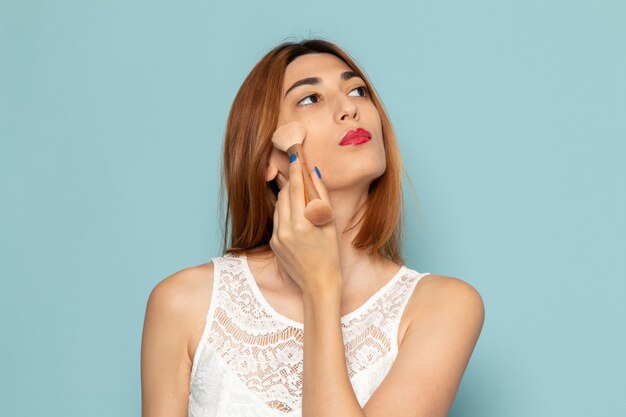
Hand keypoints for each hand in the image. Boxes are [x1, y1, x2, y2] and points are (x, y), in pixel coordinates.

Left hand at [269, 153, 341, 295]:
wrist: (318, 283)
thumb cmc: (330, 255)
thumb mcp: (330, 224)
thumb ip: (321, 198)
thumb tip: (313, 174)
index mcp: (302, 224)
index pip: (296, 189)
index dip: (296, 171)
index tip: (296, 157)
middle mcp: (285, 229)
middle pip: (285, 195)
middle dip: (292, 181)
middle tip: (298, 169)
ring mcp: (277, 237)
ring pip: (279, 206)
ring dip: (288, 195)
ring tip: (299, 190)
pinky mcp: (273, 243)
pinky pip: (278, 219)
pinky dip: (285, 211)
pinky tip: (295, 211)